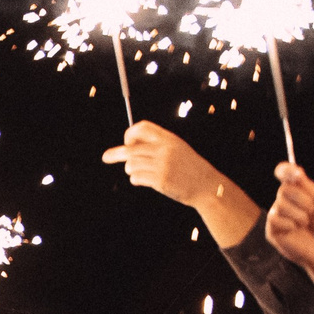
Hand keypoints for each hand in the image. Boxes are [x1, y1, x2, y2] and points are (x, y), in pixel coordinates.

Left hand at [101, 122, 223, 208]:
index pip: (142, 127)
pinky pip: (136, 178)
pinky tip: (145, 181)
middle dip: (115, 153)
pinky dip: (136, 180)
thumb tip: (129, 147)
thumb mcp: (177, 149)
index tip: (127, 142)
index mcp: (169, 139)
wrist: (207, 186)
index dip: (130, 134)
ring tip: (143, 174)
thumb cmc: (189, 168)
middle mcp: (165, 149)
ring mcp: (162, 165)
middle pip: (130, 148)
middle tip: (106, 157)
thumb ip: (157, 145)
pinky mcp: (160, 180)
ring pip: (130, 165)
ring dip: (132, 170)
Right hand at [263, 163, 313, 307]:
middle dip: (302, 200)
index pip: (284, 173)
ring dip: (299, 214)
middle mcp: (285, 201)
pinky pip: (275, 219)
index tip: (294, 172)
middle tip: (312, 211)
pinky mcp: (272, 230)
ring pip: (280, 205)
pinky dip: (290, 224)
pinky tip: (297, 231)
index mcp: (298, 190)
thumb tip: (295, 172)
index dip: (285, 170)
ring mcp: (278, 215)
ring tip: (306, 223)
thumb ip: (308, 186)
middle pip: (284, 189)